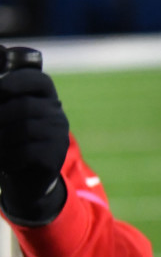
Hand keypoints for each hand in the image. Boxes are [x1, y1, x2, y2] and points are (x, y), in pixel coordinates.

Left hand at [0, 62, 69, 224]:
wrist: (23, 177)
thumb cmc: (8, 138)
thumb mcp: (4, 112)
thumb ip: (2, 94)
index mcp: (44, 96)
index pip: (38, 80)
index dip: (16, 81)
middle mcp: (56, 112)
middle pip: (26, 107)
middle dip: (0, 117)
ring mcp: (58, 134)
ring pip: (25, 130)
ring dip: (1, 140)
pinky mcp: (54, 156)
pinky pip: (28, 152)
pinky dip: (8, 157)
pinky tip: (5, 161)